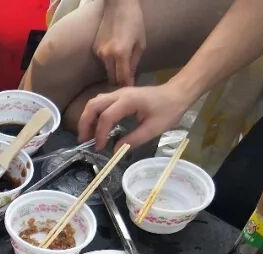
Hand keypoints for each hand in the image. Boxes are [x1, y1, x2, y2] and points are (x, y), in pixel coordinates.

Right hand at [78, 81, 192, 149]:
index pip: (106, 117)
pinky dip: (94, 115)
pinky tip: (97, 127)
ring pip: (94, 103)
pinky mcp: (120, 96)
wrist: (178, 93)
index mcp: (128, 101)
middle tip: (84, 140)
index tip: (99, 148)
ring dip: (87, 118)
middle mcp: (119, 94)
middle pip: (93, 106)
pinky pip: (100, 103)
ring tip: (87, 135)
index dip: (100, 134)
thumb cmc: (169, 110)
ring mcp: (119, 93)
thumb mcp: (154, 128)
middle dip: (85, 123)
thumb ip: (133, 140)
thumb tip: (115, 151)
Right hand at [93, 0, 145, 86]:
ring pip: (106, 71)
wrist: (119, 6)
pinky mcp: (95, 49)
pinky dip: (109, 62)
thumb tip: (130, 79)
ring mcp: (99, 53)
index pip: (122, 78)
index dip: (127, 85)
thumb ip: (134, 63)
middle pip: (112, 78)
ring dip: (113, 72)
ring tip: (121, 69)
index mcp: (121, 54)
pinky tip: (114, 55)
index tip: (130, 89)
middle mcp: (107, 55)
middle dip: (119, 81)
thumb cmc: (135, 22)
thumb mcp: (140, 44)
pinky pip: (103, 62)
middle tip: (126, 81)